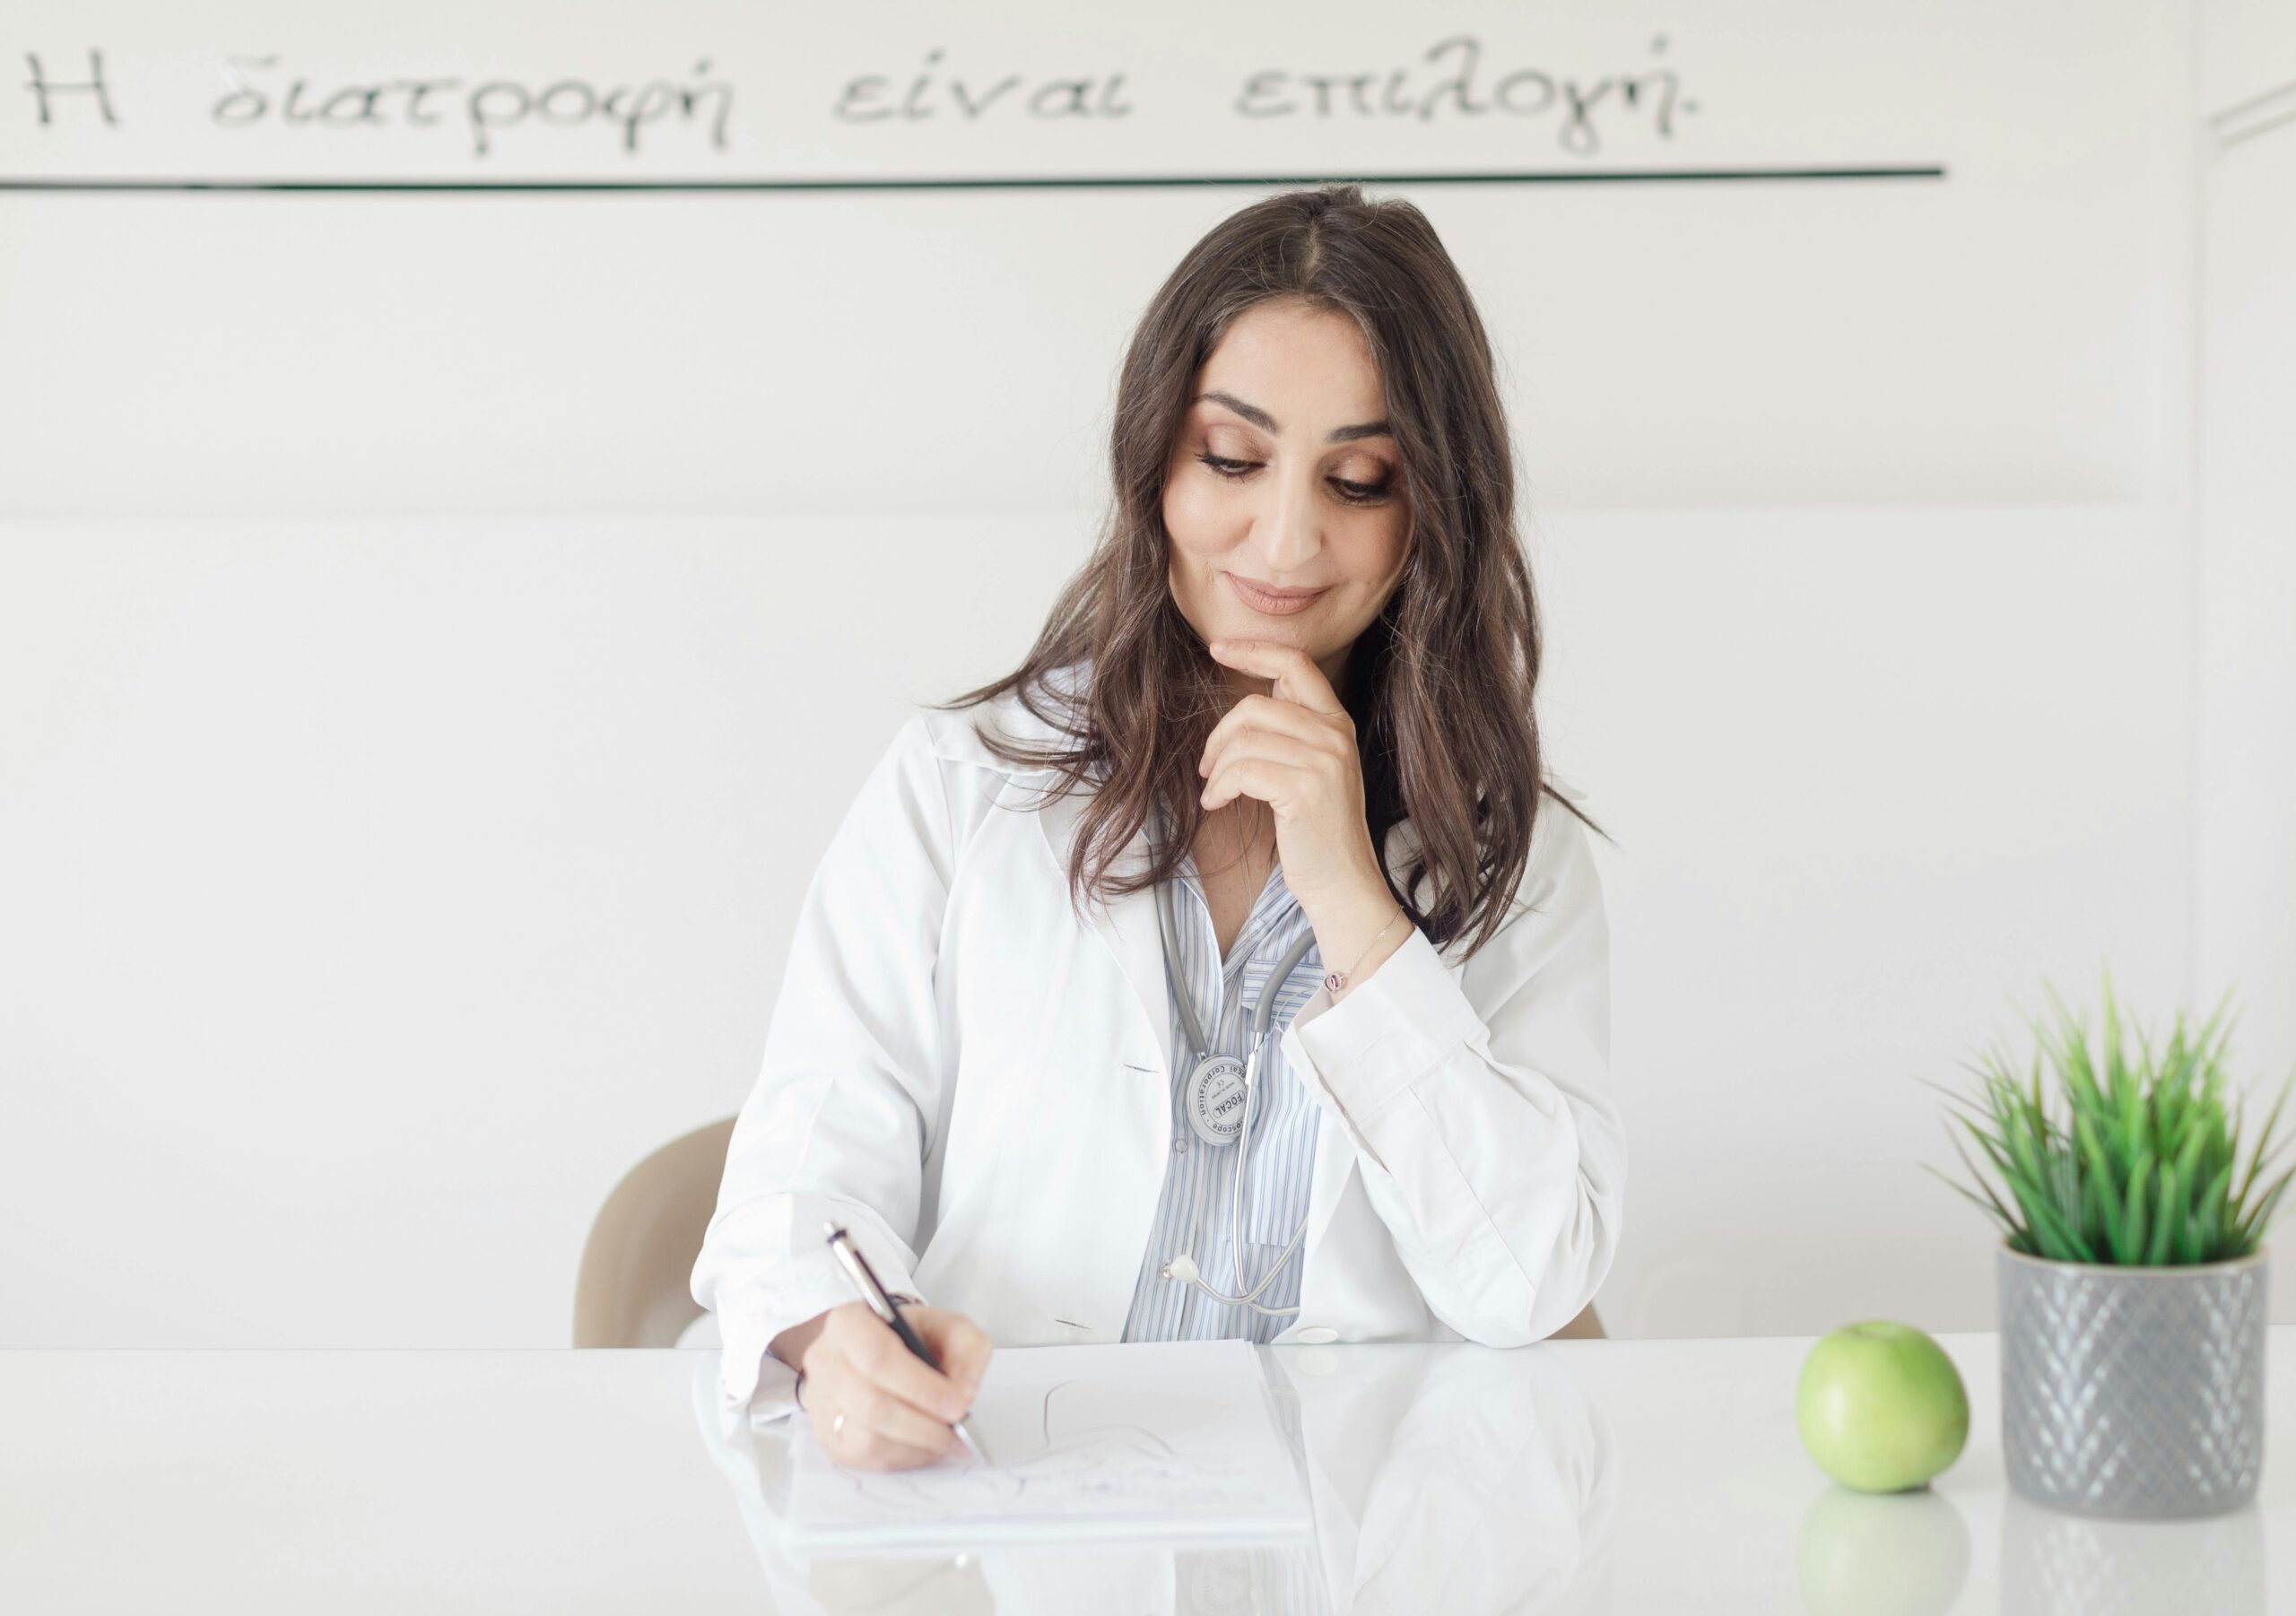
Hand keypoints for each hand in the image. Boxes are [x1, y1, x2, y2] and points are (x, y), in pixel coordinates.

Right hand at [793, 1300, 992, 1470]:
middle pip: (872, 1404)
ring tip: (946, 1437)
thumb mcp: (949, 1326)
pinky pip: (865, 1458)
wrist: (886, 1351)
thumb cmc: (914, 1338)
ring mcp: (822, 1402)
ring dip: (916, 1444)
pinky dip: (903, 1455)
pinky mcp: (828, 1436)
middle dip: (924, 1423)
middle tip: (959, 1428)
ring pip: (867, 1438)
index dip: (921, 1387)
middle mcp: (826, 1361)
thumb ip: (968, 1348)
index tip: (958, 1404)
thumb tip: (965, 1392)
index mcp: (849, 1323)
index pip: (878, 1357)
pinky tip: (924, 1443)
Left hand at [1199, 638, 1386, 913]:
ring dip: (1217, 768)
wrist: (1342, 882)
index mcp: (1337, 723)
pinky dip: (1219, 786)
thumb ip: (1292, 731)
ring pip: (1244, 738)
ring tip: (1216, 791)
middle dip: (1219, 736)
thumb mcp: (1312, 769)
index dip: (1253, 650)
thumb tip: (1251, 701)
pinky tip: (1217, 804)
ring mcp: (1324, 760)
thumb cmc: (1315, 830)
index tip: (1218, 647)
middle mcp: (1335, 734)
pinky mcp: (1305, 789)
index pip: (1295, 664)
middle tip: (1208, 768)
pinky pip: (1241, 769)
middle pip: (1255, 705)